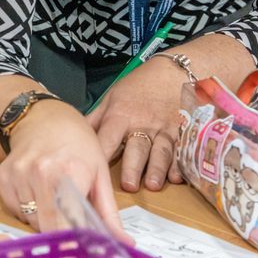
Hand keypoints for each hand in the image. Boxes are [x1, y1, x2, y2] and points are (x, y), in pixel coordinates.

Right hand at [0, 99, 130, 242]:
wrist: (44, 118)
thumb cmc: (78, 145)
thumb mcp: (100, 174)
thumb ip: (109, 213)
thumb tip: (124, 244)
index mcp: (71, 171)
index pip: (69, 222)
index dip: (75, 241)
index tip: (81, 252)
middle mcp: (41, 172)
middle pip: (47, 226)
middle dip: (60, 234)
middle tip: (70, 229)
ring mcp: (19, 174)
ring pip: (31, 220)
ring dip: (44, 221)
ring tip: (55, 201)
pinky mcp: (4, 178)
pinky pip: (16, 211)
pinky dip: (28, 211)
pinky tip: (38, 194)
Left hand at [91, 59, 185, 193]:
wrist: (174, 71)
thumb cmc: (139, 86)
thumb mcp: (113, 97)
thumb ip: (96, 119)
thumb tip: (74, 134)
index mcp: (121, 116)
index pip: (108, 138)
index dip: (100, 154)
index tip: (93, 171)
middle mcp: (143, 124)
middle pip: (137, 149)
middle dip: (133, 167)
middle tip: (129, 186)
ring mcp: (164, 129)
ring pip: (160, 152)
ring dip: (157, 169)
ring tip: (153, 185)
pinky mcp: (183, 133)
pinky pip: (181, 150)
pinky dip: (180, 164)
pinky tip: (178, 177)